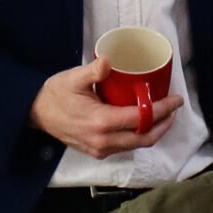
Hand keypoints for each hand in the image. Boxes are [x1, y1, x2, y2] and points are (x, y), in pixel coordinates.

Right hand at [28, 58, 182, 158]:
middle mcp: (104, 140)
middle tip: (173, 109)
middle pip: (145, 137)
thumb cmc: (55, 94)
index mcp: (101, 122)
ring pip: (137, 145)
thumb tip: (108, 59)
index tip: (176, 100)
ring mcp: (101, 149)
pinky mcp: (98, 152)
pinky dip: (139, 136)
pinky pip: (126, 146)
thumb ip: (93, 71)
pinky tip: (143, 123)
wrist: (35, 114)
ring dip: (153, 132)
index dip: (163, 109)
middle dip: (164, 124)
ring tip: (163, 115)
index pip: (142, 118)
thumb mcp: (73, 78)